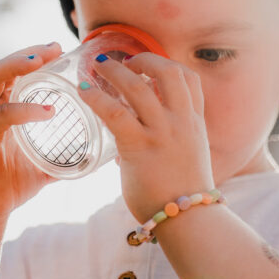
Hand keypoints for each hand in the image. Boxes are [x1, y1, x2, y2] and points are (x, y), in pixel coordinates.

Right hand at [0, 42, 63, 224]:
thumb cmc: (7, 189)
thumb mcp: (43, 167)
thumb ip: (64, 158)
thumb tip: (95, 158)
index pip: (12, 75)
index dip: (32, 58)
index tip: (58, 49)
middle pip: (0, 68)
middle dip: (26, 54)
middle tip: (54, 47)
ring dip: (16, 65)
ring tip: (41, 61)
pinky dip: (23, 110)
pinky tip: (47, 111)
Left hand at [78, 52, 213, 221]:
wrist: (189, 220)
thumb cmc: (183, 195)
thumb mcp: (188, 158)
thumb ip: (170, 141)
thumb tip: (137, 138)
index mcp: (195, 123)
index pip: (189, 79)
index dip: (168, 65)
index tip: (149, 66)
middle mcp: (181, 122)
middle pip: (168, 71)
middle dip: (144, 58)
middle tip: (125, 61)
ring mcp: (162, 132)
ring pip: (137, 85)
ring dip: (115, 71)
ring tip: (98, 67)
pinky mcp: (139, 147)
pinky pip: (114, 112)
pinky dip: (96, 97)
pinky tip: (83, 91)